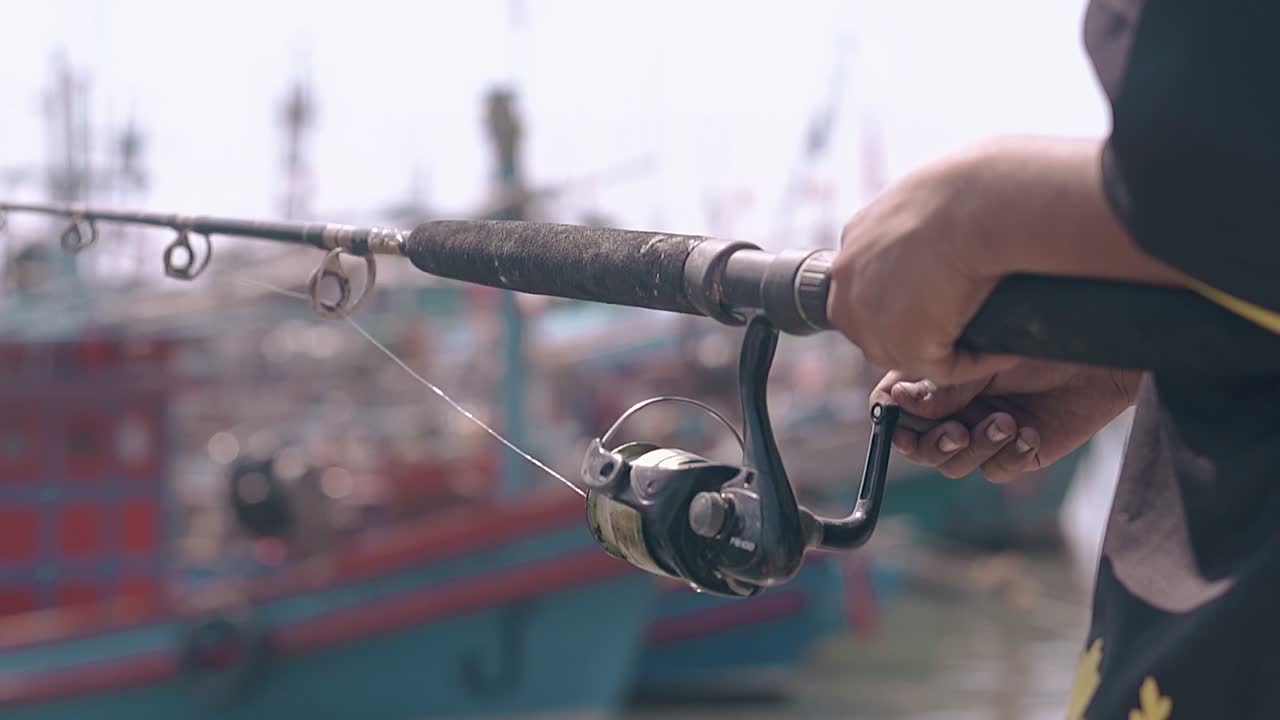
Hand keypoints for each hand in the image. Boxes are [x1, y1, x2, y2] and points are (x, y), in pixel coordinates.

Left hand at [826, 136, 1181, 386]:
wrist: (983, 201)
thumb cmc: (977, 185)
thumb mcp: (938, 194)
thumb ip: (929, 219)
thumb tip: (958, 226)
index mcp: (857, 237)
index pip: (865, 285)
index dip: (902, 299)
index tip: (944, 295)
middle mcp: (849, 277)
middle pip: (872, 326)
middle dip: (915, 331)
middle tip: (968, 323)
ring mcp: (868, 315)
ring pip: (905, 351)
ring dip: (947, 349)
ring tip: (992, 336)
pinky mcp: (904, 344)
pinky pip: (943, 368)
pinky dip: (977, 363)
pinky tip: (1007, 348)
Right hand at [871, 361, 1139, 482]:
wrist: (1102, 353)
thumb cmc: (1039, 338)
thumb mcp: (983, 355)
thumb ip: (942, 385)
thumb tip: (896, 401)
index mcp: (937, 379)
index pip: (895, 408)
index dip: (891, 420)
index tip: (899, 425)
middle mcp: (955, 408)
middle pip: (920, 446)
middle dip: (934, 445)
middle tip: (957, 432)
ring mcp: (984, 432)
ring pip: (955, 464)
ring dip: (977, 447)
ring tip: (1007, 423)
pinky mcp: (1018, 453)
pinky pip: (996, 471)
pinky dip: (1009, 456)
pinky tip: (1030, 433)